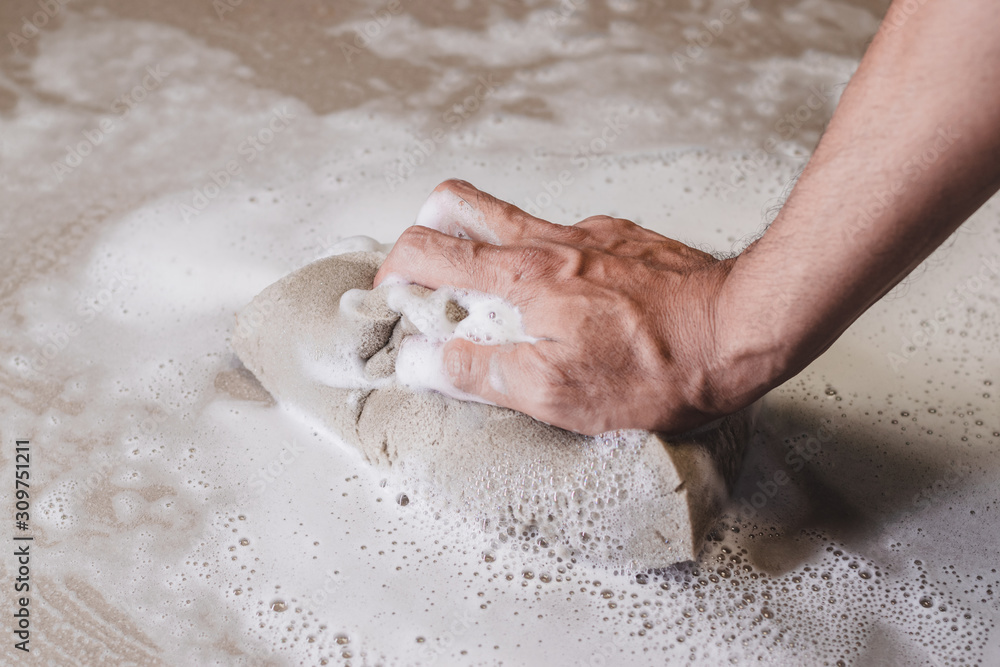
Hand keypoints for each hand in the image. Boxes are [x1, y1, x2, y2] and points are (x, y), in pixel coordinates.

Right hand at [374, 179, 757, 435]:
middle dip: (424, 232)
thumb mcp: (557, 393)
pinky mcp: (621, 239)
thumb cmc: (659, 366)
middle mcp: (549, 243)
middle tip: (426, 276)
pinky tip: (573, 303)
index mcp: (523, 279)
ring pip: (512, 218)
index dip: (392, 272)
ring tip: (496, 296)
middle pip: (459, 204)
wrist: (742, 329)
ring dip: (484, 245)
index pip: (428, 251)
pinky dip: (548, 264)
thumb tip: (419, 361)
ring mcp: (587, 234)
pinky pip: (566, 239)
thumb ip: (479, 371)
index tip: (391, 301)